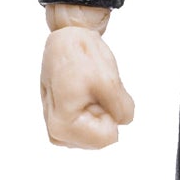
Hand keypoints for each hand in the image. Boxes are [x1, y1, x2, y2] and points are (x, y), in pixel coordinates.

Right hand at [41, 7, 134, 148]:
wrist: (65, 40)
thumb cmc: (82, 56)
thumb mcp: (109, 80)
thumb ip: (122, 109)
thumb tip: (123, 122)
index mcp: (63, 125)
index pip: (107, 138)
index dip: (111, 113)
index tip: (96, 91)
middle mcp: (56, 132)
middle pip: (102, 138)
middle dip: (104, 113)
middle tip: (91, 88)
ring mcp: (58, 130)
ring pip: (98, 133)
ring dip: (99, 111)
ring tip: (86, 89)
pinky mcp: (62, 124)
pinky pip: (91, 127)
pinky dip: (94, 111)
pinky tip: (84, 94)